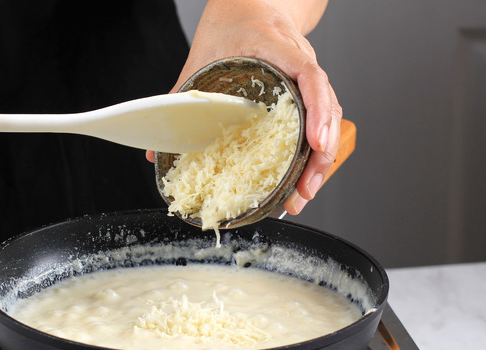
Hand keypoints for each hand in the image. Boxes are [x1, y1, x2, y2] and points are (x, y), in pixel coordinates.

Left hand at [150, 0, 339, 214]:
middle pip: (326, 108)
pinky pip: (320, 121)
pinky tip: (303, 178)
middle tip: (305, 188)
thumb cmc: (229, 25)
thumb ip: (180, 99)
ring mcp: (308, 78)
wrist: (250, 5)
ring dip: (321, 160)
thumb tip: (157, 152)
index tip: (314, 143)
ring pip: (328, 118)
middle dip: (321, 153)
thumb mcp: (201, 57)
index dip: (316, 111)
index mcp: (278, 47)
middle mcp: (301, 62)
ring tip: (305, 193)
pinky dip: (314, 152)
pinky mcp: (306, 93)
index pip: (309, 76)